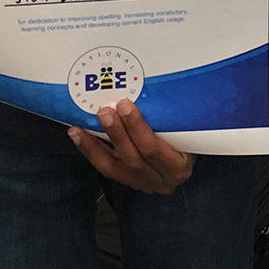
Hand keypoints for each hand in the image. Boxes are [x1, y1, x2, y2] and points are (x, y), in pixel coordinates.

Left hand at [67, 98, 195, 194]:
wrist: (185, 159)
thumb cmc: (189, 138)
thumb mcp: (190, 131)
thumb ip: (175, 117)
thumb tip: (156, 84)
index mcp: (179, 167)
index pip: (155, 149)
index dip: (138, 128)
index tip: (125, 106)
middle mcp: (161, 180)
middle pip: (134, 158)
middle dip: (116, 133)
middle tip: (104, 111)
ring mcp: (143, 184)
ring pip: (115, 167)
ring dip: (95, 146)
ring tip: (81, 127)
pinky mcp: (127, 182)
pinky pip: (105, 168)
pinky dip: (90, 151)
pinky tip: (78, 136)